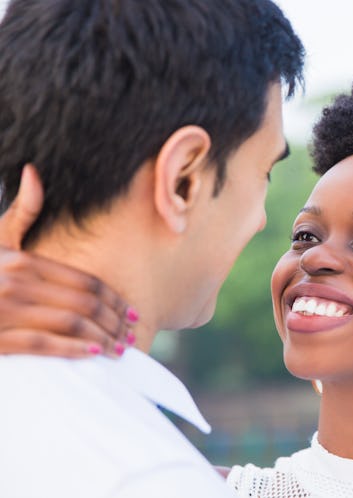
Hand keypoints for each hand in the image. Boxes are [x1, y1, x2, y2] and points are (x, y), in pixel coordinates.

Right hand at [0, 165, 134, 357]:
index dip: (115, 299)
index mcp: (21, 262)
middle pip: (85, 303)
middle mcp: (16, 284)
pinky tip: (92, 355)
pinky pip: (44, 345)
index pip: (85, 282)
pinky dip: (72, 350)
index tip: (133, 312)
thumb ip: (20, 213)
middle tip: (132, 334)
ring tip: (118, 349)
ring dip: (102, 338)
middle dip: (115, 321)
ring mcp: (6, 312)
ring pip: (70, 324)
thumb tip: (33, 170)